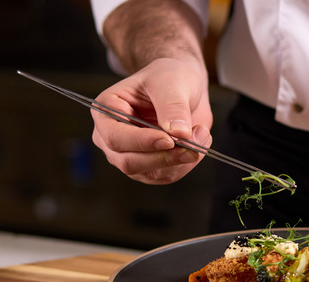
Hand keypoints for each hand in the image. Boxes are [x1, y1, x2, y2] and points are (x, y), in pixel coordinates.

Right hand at [91, 58, 212, 184]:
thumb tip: (179, 133)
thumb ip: (173, 106)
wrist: (183, 88)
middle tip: (193, 146)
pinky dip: (186, 163)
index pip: (116, 137)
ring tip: (201, 135)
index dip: (142, 142)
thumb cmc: (169, 78)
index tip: (169, 139)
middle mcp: (111, 137)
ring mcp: (129, 155)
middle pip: (129, 162)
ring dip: (180, 160)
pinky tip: (197, 143)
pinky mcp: (149, 168)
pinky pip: (167, 176)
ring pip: (151, 173)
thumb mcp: (171, 82)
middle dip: (164, 157)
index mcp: (106, 111)